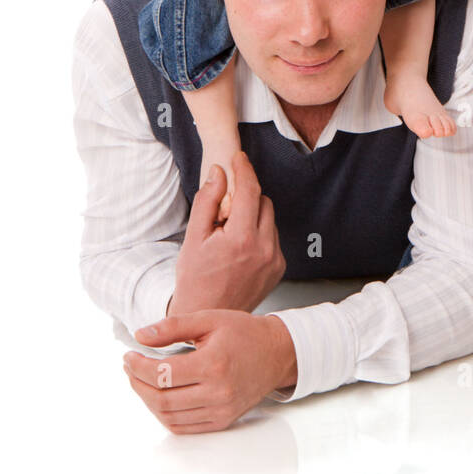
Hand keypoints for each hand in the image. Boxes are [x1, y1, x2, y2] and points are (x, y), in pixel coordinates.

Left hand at [125, 310, 296, 432]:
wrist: (276, 354)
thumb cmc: (243, 333)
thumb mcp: (209, 319)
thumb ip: (173, 326)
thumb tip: (139, 335)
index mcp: (214, 364)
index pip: (162, 374)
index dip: (138, 366)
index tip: (128, 356)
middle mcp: (218, 393)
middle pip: (162, 399)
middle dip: (138, 384)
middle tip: (130, 368)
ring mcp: (220, 411)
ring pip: (169, 416)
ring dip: (148, 400)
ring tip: (142, 381)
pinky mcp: (222, 421)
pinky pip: (183, 427)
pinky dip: (165, 415)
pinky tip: (160, 396)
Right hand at [168, 154, 285, 316]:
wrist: (208, 315)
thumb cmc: (195, 279)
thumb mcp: (193, 238)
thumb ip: (208, 201)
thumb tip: (219, 172)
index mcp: (241, 238)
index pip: (249, 190)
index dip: (244, 169)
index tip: (238, 158)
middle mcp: (264, 248)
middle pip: (262, 201)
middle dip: (246, 196)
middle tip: (225, 207)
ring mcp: (275, 260)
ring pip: (269, 219)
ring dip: (252, 215)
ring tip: (230, 232)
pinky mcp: (279, 268)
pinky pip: (273, 237)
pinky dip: (259, 234)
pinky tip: (240, 247)